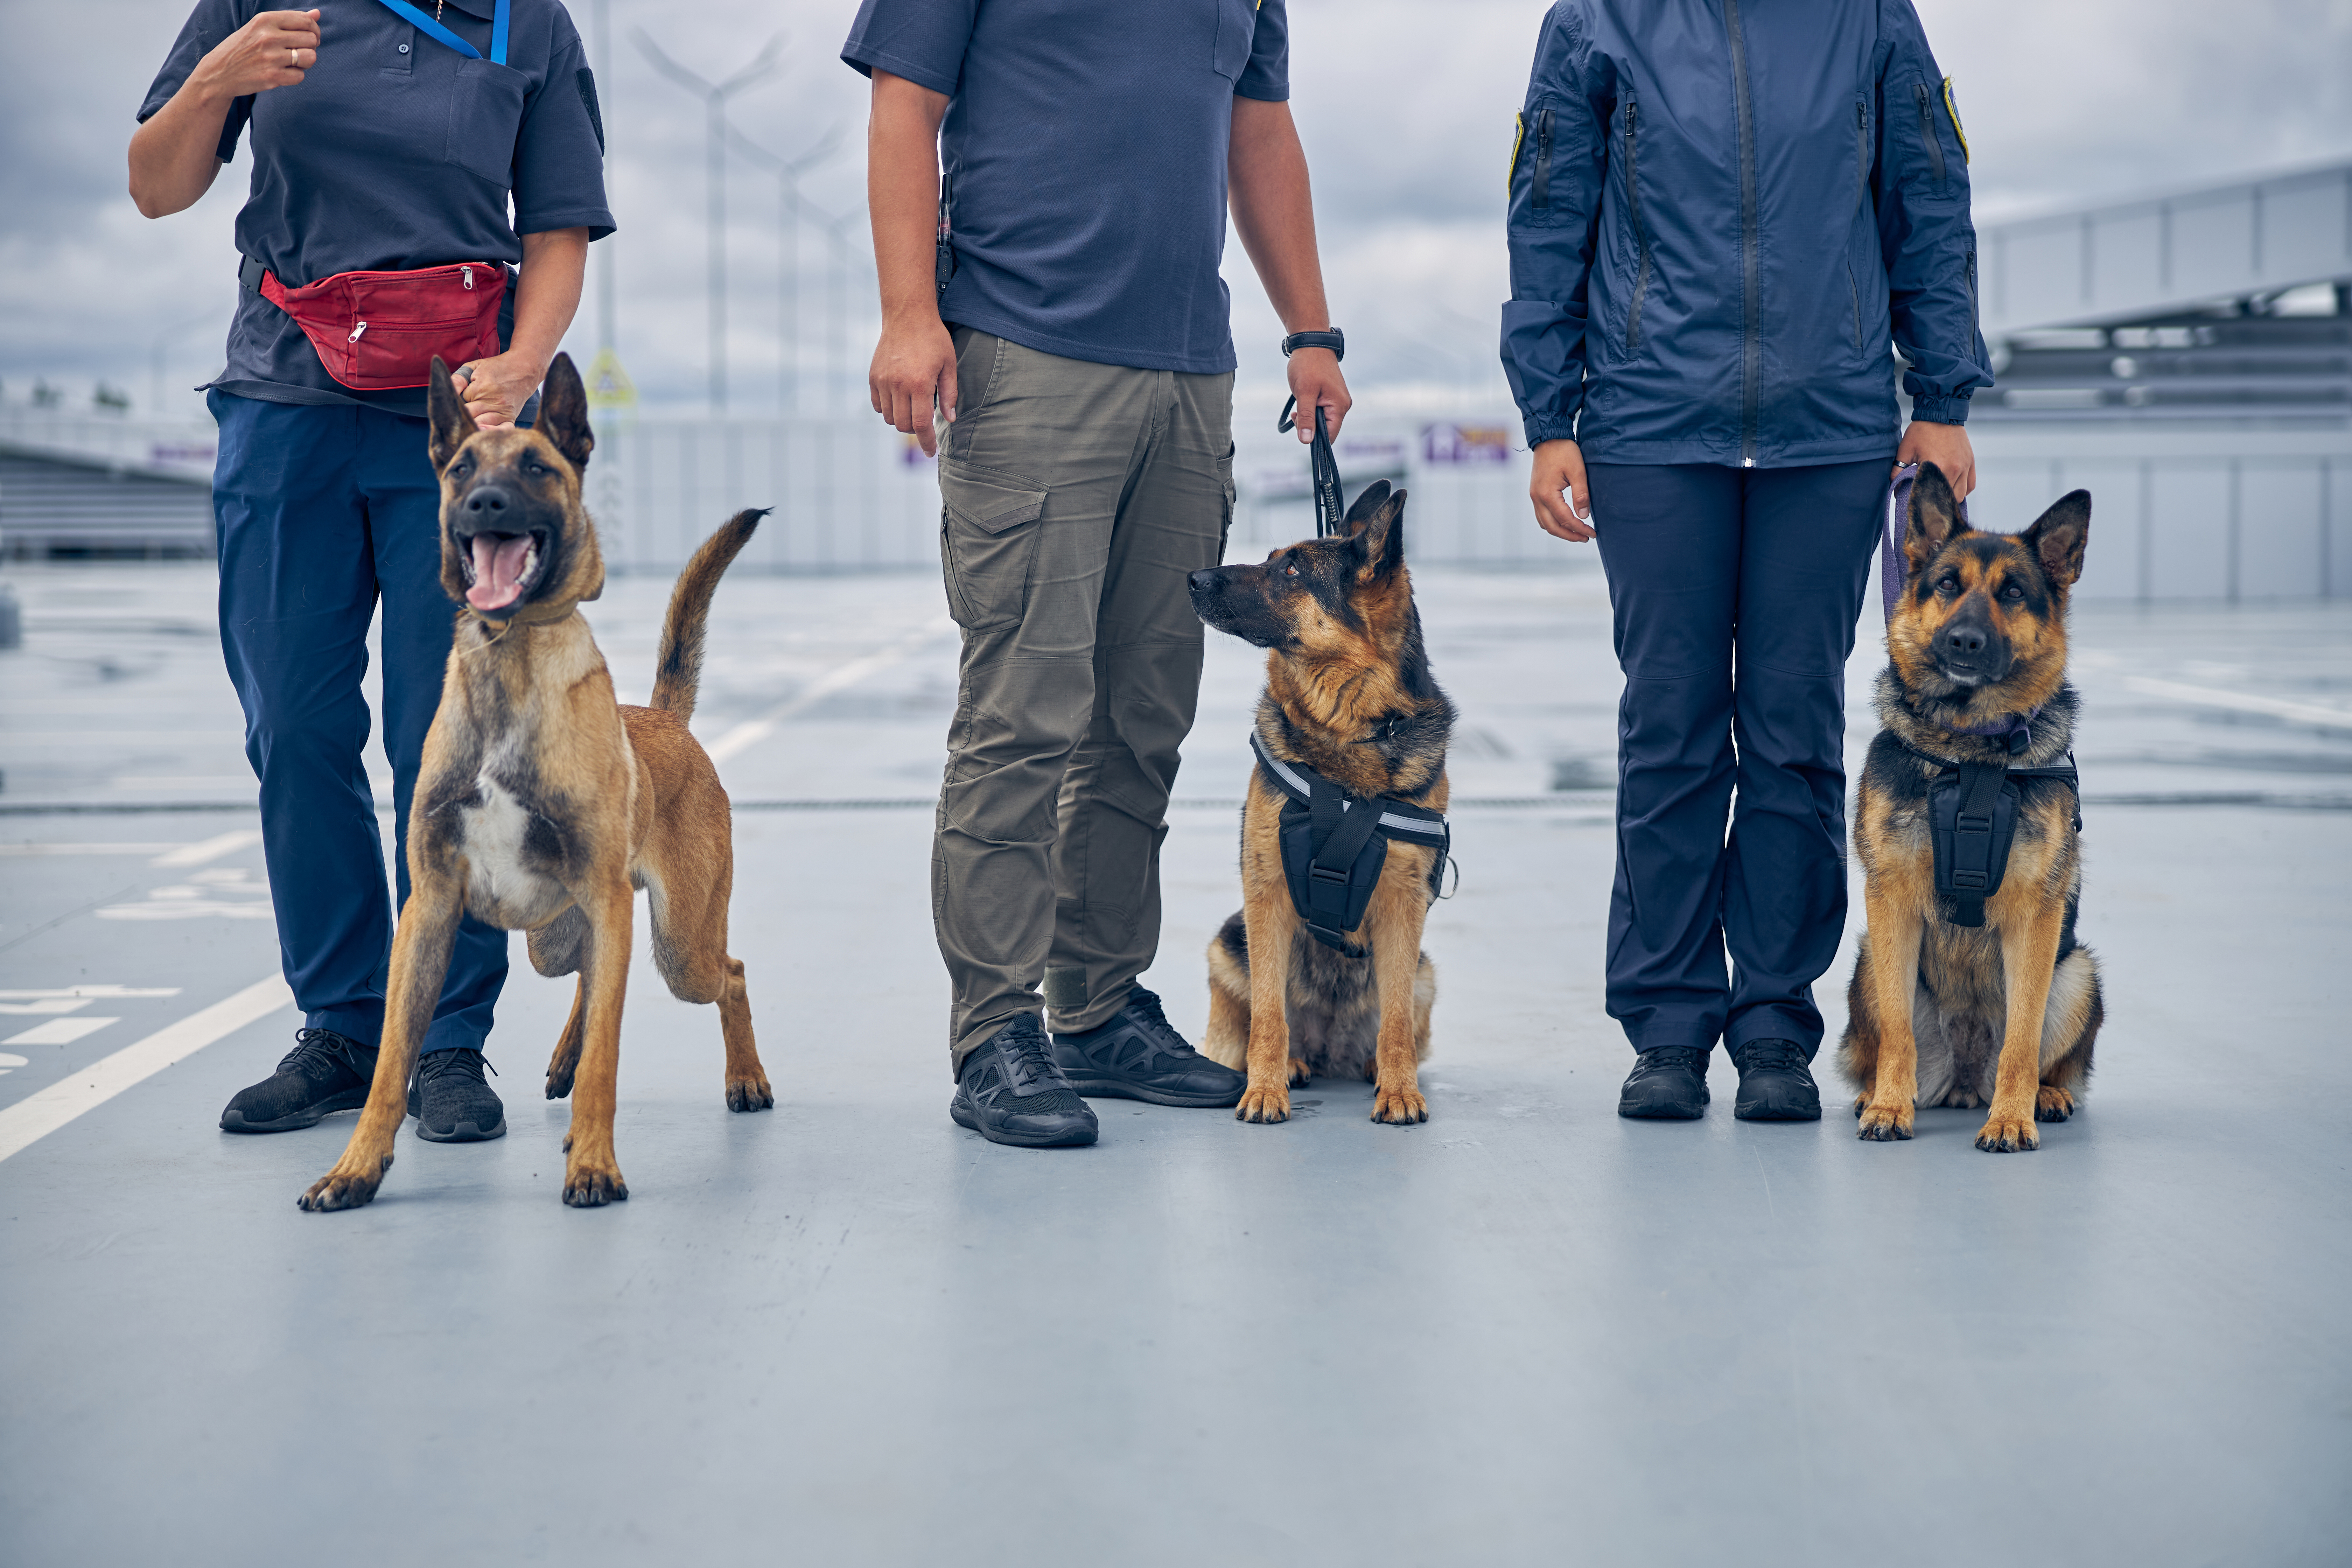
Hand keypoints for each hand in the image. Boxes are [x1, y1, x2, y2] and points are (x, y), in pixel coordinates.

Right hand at [193, 9, 320, 99]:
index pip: (306, 21)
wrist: (219, 72)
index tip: (310, 37)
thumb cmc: (243, 47)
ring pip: (311, 57)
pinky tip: (282, 73)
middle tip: (298, 51)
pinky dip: (295, 76)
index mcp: (265, 19)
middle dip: (310, 47)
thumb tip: (317, 14)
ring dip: (306, 62)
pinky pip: (301, 76)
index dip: (314, 30)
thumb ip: (290, 20)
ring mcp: (271, 57)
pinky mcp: (272, 77)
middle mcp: (269, 36)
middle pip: (311, 39)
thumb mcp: (261, 27)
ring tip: (292, 62)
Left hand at [456, 351, 545, 429]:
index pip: (460, 403)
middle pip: (469, 416)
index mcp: (480, 388)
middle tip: (457, 418)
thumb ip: (457, 379)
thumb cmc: (496, 368)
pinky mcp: (511, 417)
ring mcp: (503, 410)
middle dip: (461, 417)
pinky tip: (483, 433)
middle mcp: (493, 401)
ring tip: (465, 428)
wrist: (524, 368)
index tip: (455, 405)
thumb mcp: (474, 367)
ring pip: (481, 425)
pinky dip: (492, 432)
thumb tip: (446, 392)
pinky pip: (502, 430)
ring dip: (472, 427)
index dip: (456, 404)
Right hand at [870, 312, 957, 456]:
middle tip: (926, 420)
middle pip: (904, 425)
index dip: (927, 442)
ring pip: (890, 418)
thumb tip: (950, 419)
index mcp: (919, 384)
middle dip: (916, 429)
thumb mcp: (949, 365)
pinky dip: (889, 409)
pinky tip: (899, 399)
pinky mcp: (873, 377)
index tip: (932, 452)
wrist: (907, 316)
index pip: (921, 424)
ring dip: (903, 419)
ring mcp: (882, 381)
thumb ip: (949, 394)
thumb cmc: (933, 339)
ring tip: (913, 406)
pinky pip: (878, 406)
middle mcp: (898, 385)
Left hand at [1285, 347, 1350, 444]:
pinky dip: (1310, 409)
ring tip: (1300, 403)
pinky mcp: (1331, 395)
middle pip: (1326, 429)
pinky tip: (1302, 401)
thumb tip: (1306, 440)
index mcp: (1340, 406)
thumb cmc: (1307, 364)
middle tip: (1297, 412)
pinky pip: (1321, 411)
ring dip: (1308, 416)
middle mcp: (1342, 405)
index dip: (1315, 438)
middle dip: (1309, 425)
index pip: (1330, 435)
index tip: (1300, 428)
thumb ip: (1306, 418)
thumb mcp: (1304, 393)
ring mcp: (1337, 399)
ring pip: (1322, 420)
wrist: (1310, 342)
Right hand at [1530, 438, 1593, 541]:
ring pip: (1544, 524)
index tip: (1593, 533)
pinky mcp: (1535, 493)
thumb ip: (1581, 495)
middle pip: (1552, 527)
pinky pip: (1541, 516)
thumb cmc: (1564, 451)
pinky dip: (1552, 523)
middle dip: (1569, 535)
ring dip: (1560, 531)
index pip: (1565, 519)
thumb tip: (1583, 516)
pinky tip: (1564, 522)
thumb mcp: (1578, 471)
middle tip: (1586, 538)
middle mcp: (1537, 498)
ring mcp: (1534, 496)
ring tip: (1576, 533)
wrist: (1548, 438)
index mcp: (1547, 494)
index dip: (1580, 529)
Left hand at [1897, 419, 1975, 499]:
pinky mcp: (1970, 461)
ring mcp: (1965, 465)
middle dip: (1940, 502)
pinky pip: (1971, 484)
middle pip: (1950, 499)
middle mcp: (1955, 469)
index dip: (1927, 503)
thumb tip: (1894, 490)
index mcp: (1939, 467)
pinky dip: (1963, 488)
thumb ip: (1897, 471)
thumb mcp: (1905, 450)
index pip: (1934, 496)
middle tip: (1929, 500)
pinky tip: (1952, 487)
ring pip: (1962, 494)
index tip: (1920, 503)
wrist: (1941, 413)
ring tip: (1940, 493)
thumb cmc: (1922, 431)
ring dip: (1951, 496)